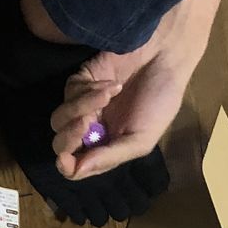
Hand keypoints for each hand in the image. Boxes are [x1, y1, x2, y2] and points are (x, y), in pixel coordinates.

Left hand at [50, 51, 186, 178]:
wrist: (167, 56)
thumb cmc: (160, 101)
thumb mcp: (142, 139)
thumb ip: (110, 157)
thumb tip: (78, 171)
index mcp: (103, 148)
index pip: (74, 166)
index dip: (65, 166)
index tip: (65, 159)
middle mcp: (89, 130)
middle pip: (60, 144)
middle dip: (69, 136)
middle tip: (86, 122)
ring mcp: (82, 105)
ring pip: (59, 118)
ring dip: (80, 107)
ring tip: (109, 94)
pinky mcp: (81, 81)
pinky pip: (71, 92)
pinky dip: (89, 89)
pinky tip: (112, 84)